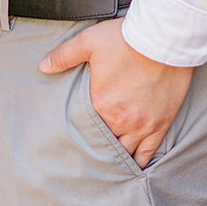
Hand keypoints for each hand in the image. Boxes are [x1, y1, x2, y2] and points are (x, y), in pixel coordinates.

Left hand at [40, 18, 192, 167]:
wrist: (163, 38)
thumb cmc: (126, 38)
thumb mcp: (89, 42)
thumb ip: (64, 55)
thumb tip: (43, 66)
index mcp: (100, 104)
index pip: (85, 129)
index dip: (80, 136)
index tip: (76, 141)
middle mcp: (121, 120)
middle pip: (105, 145)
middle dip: (98, 150)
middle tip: (90, 158)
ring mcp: (142, 125)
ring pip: (126, 152)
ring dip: (117, 158)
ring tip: (109, 165)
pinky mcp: (161, 124)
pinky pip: (149, 151)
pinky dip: (140, 161)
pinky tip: (134, 167)